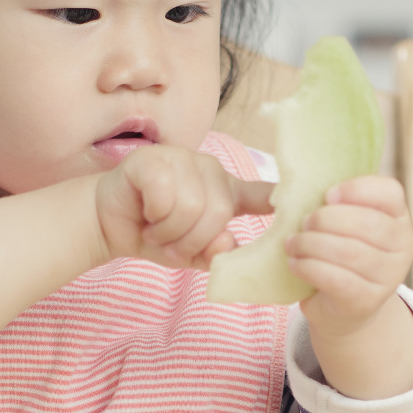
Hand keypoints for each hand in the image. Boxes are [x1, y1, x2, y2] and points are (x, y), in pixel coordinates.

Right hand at [95, 145, 273, 268]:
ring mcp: (182, 159)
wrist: (106, 224)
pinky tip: (143, 212)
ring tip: (155, 231)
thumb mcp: (189, 253)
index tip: (307, 204)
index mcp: (225, 192)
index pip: (261, 193)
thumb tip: (227, 244)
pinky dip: (153, 215)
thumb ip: (213, 254)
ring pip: (192, 206)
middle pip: (219, 211)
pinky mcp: (153, 158)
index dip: (281, 198)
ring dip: (168, 232)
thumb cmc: (152, 234)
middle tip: (170, 245)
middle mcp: (210, 170)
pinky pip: (165, 195)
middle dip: (192, 240)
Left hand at [286, 175, 412, 338]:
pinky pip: (336, 279)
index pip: (390, 192)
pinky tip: (295, 263)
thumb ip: (336, 204)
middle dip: (327, 219)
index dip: (357, 189)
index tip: (327, 195)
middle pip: (367, 223)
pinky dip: (309, 267)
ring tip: (292, 243)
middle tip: (304, 222)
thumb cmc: (342, 254)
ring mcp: (389, 277)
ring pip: (349, 252)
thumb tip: (301, 189)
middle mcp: (403, 247)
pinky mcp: (367, 301)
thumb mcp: (345, 224)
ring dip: (311, 244)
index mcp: (399, 218)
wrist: (345, 307)